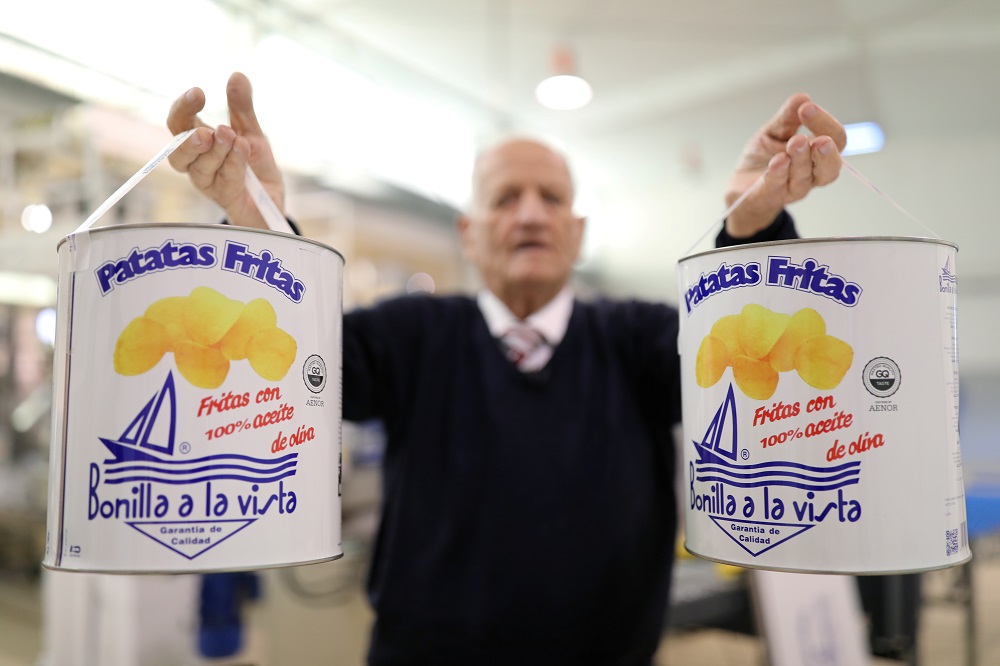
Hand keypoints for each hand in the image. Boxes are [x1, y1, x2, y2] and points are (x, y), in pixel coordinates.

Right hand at [166, 72, 283, 228]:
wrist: (271, 200)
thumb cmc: (254, 166)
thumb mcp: (251, 132)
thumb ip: (242, 108)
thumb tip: (236, 74)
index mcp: (197, 142)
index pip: (179, 123)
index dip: (183, 108)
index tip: (198, 92)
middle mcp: (196, 162)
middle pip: (177, 149)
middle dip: (188, 136)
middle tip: (205, 128)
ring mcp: (208, 181)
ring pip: (200, 166)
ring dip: (216, 149)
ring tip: (229, 135)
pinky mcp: (223, 197)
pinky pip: (224, 178)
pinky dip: (233, 161)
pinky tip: (243, 148)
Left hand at [724, 93, 846, 237]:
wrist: (742, 187)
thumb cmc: (764, 158)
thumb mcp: (773, 132)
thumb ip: (787, 117)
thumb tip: (802, 98)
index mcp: (817, 154)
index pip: (835, 139)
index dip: (825, 123)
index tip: (807, 107)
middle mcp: (811, 174)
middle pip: (830, 165)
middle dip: (825, 151)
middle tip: (818, 138)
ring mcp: (792, 189)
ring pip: (804, 178)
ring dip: (801, 159)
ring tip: (795, 143)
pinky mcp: (770, 198)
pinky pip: (776, 187)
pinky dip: (778, 173)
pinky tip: (778, 161)